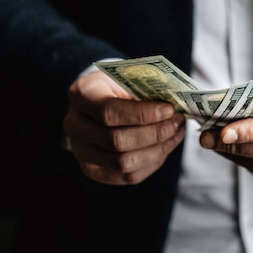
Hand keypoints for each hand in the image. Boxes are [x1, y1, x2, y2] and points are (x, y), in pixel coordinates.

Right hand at [63, 70, 185, 184]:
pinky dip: (153, 162)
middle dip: (154, 134)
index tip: (169, 110)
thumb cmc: (117, 85)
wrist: (98, 100)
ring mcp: (81, 152)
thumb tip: (177, 104)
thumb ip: (146, 88)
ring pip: (123, 163)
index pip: (109, 111)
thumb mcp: (127, 76)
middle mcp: (75, 126)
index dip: (142, 114)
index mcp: (81, 94)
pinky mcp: (93, 171)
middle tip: (177, 122)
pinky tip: (166, 146)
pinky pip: (128, 176)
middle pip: (116, 141)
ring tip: (175, 133)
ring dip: (157, 150)